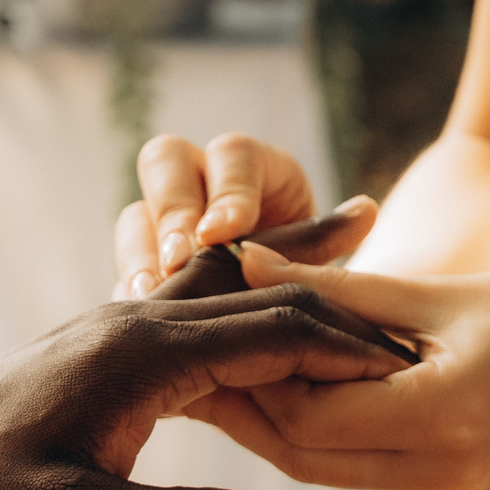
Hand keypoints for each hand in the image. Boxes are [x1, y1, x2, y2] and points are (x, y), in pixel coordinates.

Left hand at [0, 289, 410, 489]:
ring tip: (358, 227)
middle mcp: (137, 324)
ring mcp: (118, 331)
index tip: (422, 362)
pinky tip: (257, 298)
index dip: (354, 349)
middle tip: (422, 306)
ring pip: (229, 284)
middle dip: (345, 298)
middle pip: (265, 293)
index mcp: (142, 353)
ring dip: (295, 267)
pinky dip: (248, 293)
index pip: (276, 333)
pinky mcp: (102, 351)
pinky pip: (195, 306)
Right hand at [114, 130, 375, 295]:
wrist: (270, 334)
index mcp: (250, 168)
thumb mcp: (310, 260)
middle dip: (173, 211)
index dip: (229, 191)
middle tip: (179, 259)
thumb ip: (319, 242)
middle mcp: (200, 180)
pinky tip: (140, 320)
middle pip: (166, 161)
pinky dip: (130, 291)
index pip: (234, 154)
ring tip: (151, 293)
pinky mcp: (140, 267)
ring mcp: (161, 221)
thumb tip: (366, 210)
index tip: (228, 233)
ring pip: (136, 214)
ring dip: (141, 251)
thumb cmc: (298, 283)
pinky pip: (123, 268)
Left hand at [195, 244, 489, 489]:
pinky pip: (365, 468)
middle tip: (193, 356)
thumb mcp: (441, 290)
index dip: (251, 373)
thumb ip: (338, 286)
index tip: (206, 329)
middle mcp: (441, 474)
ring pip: (330, 468)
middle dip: (250, 403)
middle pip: (307, 454)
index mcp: (443, 418)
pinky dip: (327, 427)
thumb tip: (248, 261)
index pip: (310, 412)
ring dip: (281, 417)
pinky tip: (294, 383)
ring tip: (225, 364)